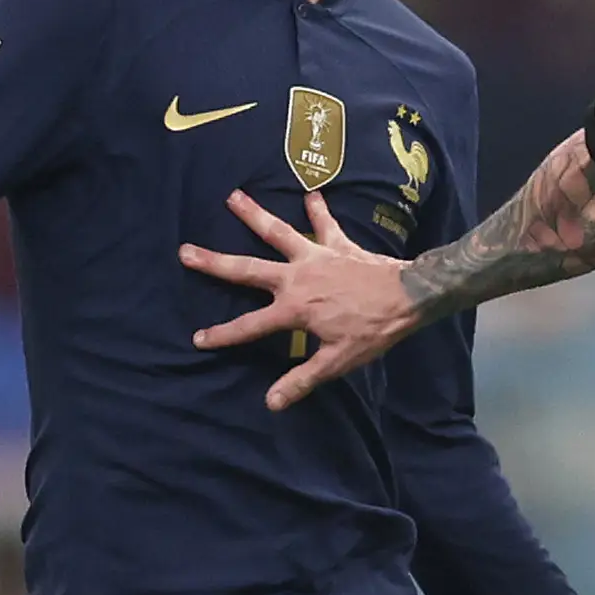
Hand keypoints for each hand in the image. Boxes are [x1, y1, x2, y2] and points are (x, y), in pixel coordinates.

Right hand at [179, 189, 420, 409]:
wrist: (409, 296)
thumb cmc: (373, 330)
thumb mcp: (337, 361)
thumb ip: (302, 379)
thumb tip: (272, 403)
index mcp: (294, 309)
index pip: (250, 326)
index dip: (223, 335)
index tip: (197, 338)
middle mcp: (297, 278)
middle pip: (247, 270)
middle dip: (214, 263)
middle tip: (185, 251)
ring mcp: (316, 256)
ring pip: (278, 232)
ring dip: (255, 214)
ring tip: (232, 197)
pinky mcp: (338, 245)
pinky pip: (326, 224)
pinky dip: (319, 209)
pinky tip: (311, 192)